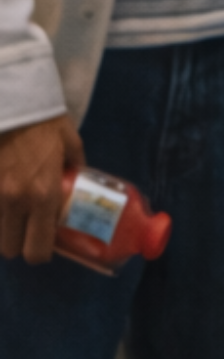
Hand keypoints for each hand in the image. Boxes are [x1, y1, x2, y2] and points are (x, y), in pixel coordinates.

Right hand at [0, 114, 83, 264]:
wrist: (13, 104)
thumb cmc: (45, 123)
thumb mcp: (70, 144)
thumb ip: (75, 168)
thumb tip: (80, 181)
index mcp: (45, 195)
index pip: (37, 249)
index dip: (40, 253)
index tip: (44, 245)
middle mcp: (17, 202)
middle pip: (10, 250)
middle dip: (19, 244)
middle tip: (27, 229)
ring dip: (4, 228)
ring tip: (14, 213)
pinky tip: (2, 200)